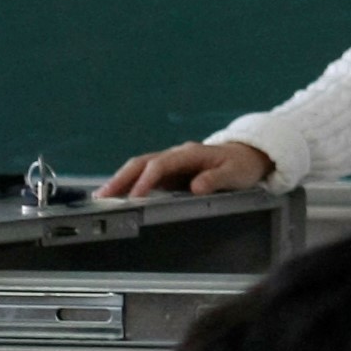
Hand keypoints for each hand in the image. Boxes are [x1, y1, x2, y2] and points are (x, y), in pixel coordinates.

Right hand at [97, 140, 276, 199]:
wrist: (248, 155)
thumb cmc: (241, 164)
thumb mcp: (235, 173)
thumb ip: (216, 179)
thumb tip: (197, 186)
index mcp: (190, 153)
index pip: (161, 165)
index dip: (146, 180)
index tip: (135, 197)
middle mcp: (177, 155)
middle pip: (143, 163)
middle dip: (121, 178)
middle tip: (102, 196)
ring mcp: (172, 162)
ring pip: (140, 167)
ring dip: (121, 180)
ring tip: (102, 197)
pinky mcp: (171, 171)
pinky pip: (146, 174)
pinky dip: (130, 183)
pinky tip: (119, 195)